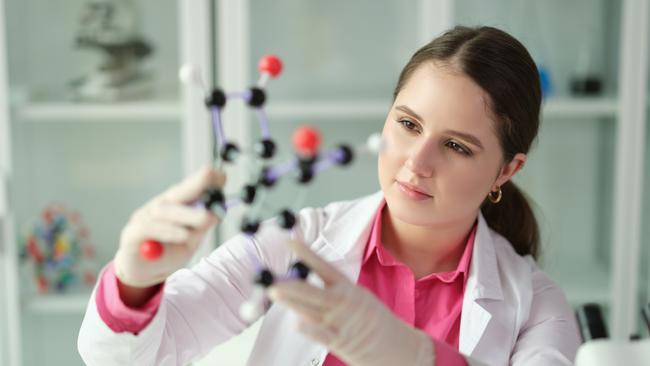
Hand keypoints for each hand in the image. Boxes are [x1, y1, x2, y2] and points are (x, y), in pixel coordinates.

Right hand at [114, 167, 224, 287]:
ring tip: (207, 219)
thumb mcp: (191, 240)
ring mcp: (144, 218)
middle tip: (213, 180)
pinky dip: (168, 231)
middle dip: (196, 183)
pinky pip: (149, 228)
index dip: (205, 180)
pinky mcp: (132, 233)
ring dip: (188, 214)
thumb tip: (217, 211)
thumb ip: (201, 226)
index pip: (190, 188)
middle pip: (178, 192)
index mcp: (175, 205)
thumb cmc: (167, 252)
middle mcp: (159, 206)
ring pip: (165, 210)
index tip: (222, 176)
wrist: (144, 273)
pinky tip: (182, 235)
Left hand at [268, 239, 434, 365]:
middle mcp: (344, 302)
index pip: (325, 267)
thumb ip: (332, 293)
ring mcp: (342, 322)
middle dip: (292, 285)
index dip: (307, 254)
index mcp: (349, 288)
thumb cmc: (374, 321)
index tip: (290, 242)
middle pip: (314, 291)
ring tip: (274, 294)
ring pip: (313, 310)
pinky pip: (323, 335)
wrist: (398, 347)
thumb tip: (302, 288)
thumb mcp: (358, 298)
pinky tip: (297, 324)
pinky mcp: (343, 341)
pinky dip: (311, 330)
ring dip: (293, 303)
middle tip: (272, 279)